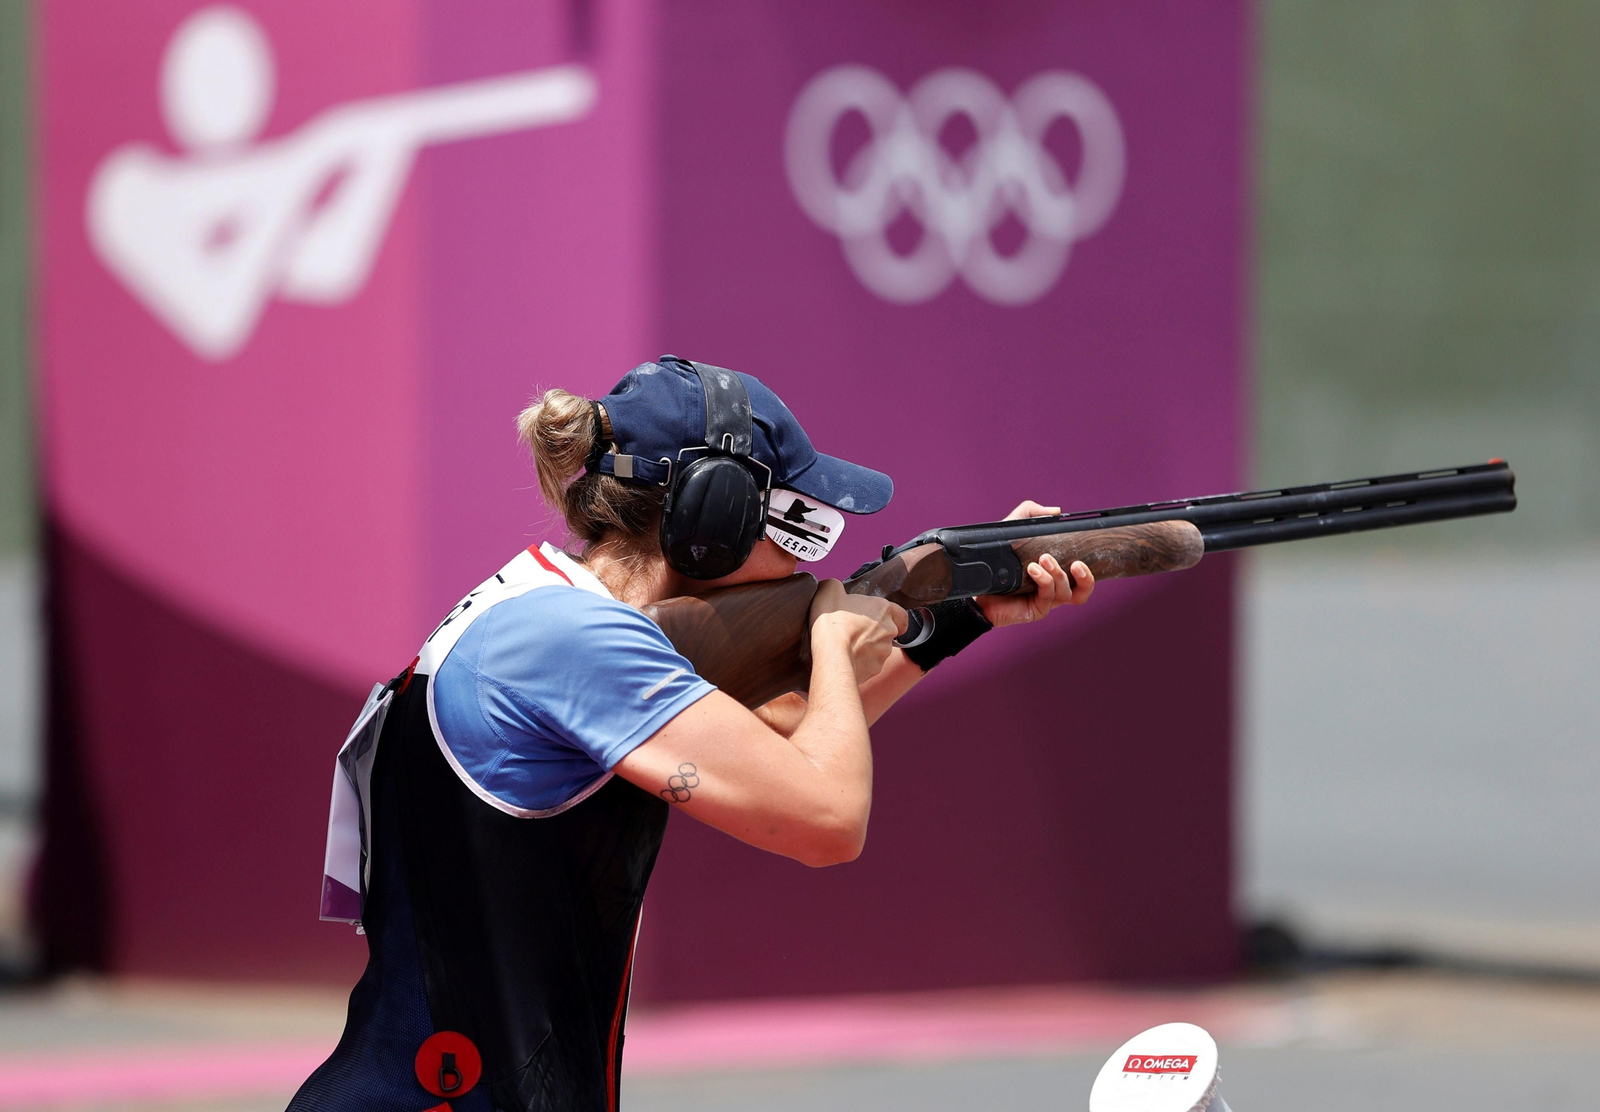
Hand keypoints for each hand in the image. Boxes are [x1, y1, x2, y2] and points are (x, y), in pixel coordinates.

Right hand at [809, 578, 908, 684]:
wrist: (831, 653)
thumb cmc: (833, 621)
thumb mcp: (830, 591)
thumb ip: (836, 586)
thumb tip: (834, 588)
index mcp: (883, 609)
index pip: (901, 614)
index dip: (893, 617)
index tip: (879, 619)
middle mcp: (889, 630)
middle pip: (888, 632)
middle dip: (875, 633)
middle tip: (855, 631)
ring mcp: (884, 651)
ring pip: (880, 649)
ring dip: (868, 648)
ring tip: (847, 646)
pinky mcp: (876, 668)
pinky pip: (871, 665)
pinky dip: (862, 663)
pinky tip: (846, 658)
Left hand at [975, 500, 1095, 626]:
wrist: (976, 585)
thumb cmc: (996, 560)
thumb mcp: (1013, 530)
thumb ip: (1031, 514)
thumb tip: (1056, 511)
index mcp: (1054, 573)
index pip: (1081, 575)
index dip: (1090, 567)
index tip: (1085, 551)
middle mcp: (1053, 588)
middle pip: (1084, 591)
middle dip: (1086, 578)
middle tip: (1076, 563)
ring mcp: (1046, 600)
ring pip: (1067, 593)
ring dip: (1058, 574)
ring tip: (1043, 560)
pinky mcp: (1036, 609)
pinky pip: (1049, 597)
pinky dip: (1044, 580)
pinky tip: (1033, 570)